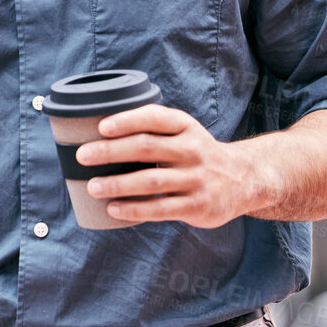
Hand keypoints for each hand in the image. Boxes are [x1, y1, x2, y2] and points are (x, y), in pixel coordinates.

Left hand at [73, 104, 273, 228]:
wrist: (244, 179)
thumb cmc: (197, 153)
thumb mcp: (184, 132)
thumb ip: (152, 130)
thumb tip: (97, 135)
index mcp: (186, 126)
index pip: (155, 118)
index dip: (127, 120)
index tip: (101, 127)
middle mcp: (193, 150)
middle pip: (147, 147)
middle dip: (110, 151)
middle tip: (82, 156)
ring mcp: (197, 179)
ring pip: (151, 180)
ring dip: (117, 183)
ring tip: (92, 186)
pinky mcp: (197, 206)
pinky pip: (160, 208)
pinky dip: (134, 209)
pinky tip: (113, 208)